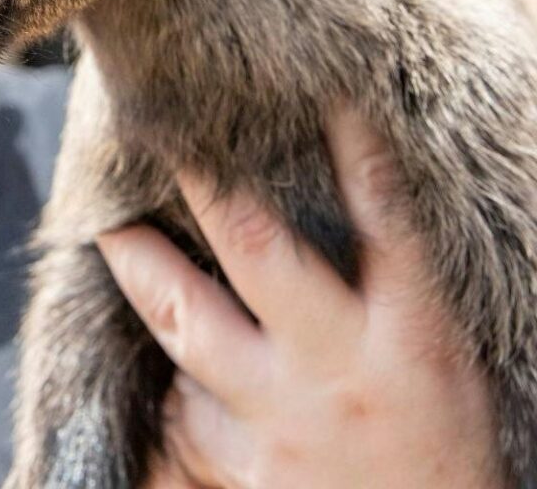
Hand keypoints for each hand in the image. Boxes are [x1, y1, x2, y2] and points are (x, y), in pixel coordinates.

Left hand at [99, 112, 502, 488]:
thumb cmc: (436, 438)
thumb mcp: (436, 353)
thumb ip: (387, 283)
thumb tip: (335, 182)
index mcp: (410, 336)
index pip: (385, 219)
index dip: (354, 149)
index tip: (320, 93)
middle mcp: (338, 370)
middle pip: (258, 251)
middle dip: (204, 184)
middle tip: (159, 132)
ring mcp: (278, 419)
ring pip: (186, 323)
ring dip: (141, 269)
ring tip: (108, 226)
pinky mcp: (233, 467)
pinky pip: (176, 404)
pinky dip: (161, 369)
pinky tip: (128, 349)